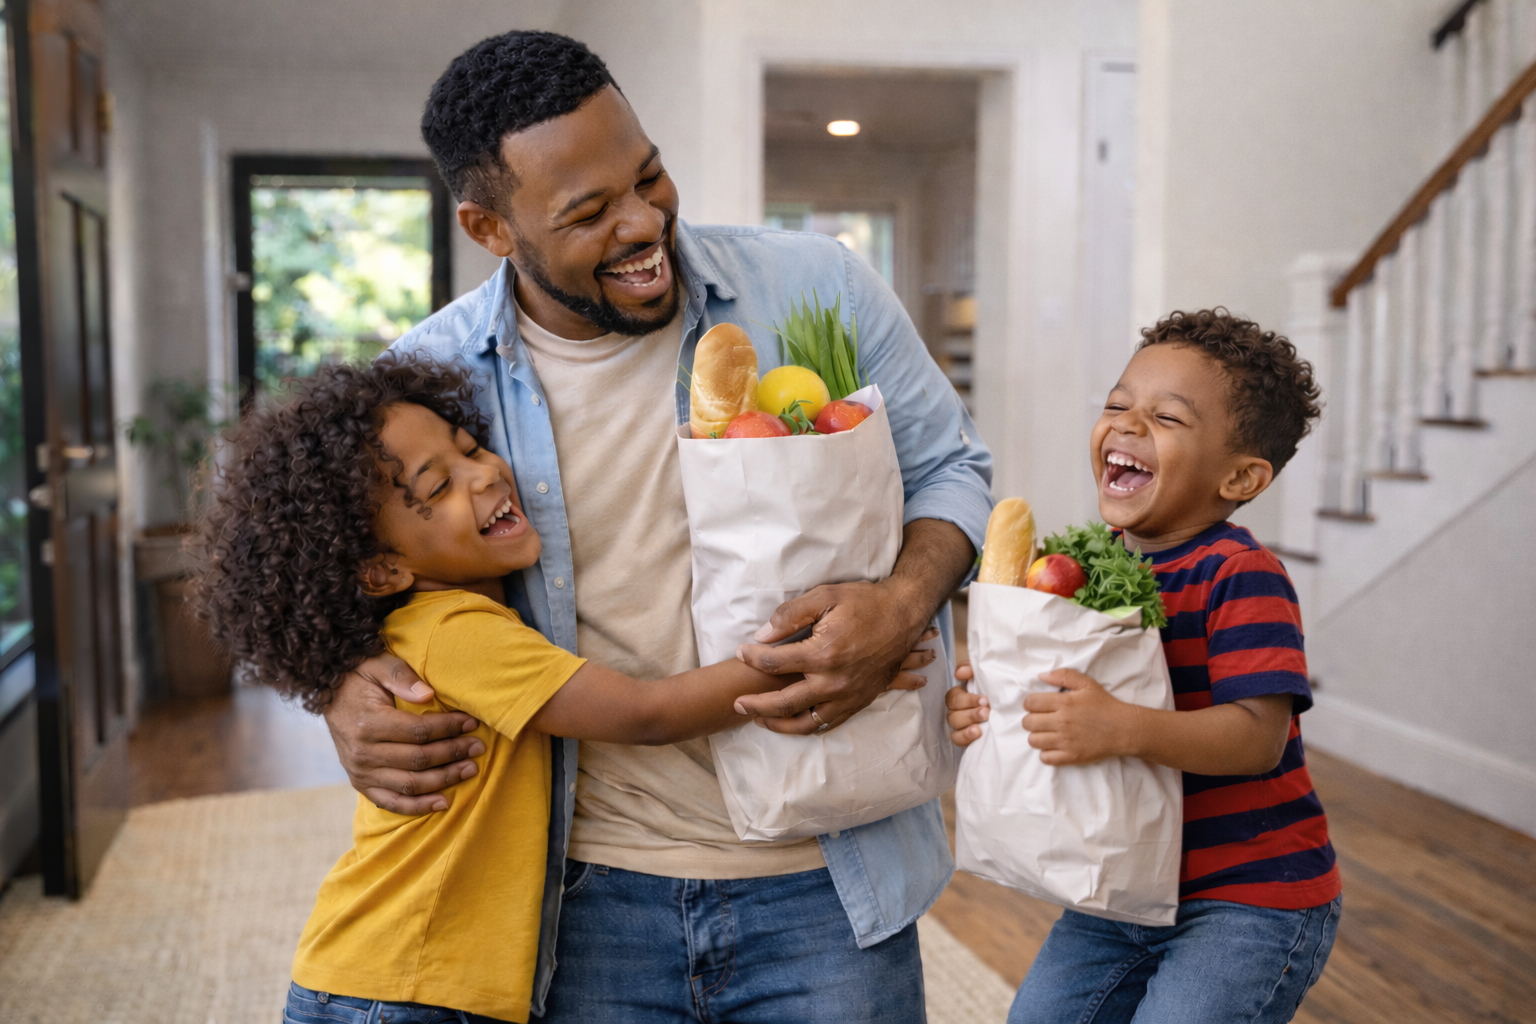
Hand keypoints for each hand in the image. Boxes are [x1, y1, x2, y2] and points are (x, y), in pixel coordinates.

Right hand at [323, 653, 486, 813]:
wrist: (329, 694)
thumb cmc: (360, 677)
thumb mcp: (379, 665)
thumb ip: (403, 677)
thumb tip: (429, 695)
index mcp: (369, 724)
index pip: (419, 731)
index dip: (449, 728)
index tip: (472, 723)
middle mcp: (362, 753)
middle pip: (418, 760)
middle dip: (453, 753)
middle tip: (478, 747)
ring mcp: (360, 772)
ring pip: (410, 784)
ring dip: (444, 780)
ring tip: (470, 770)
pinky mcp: (360, 783)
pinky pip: (391, 802)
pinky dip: (418, 806)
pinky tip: (443, 802)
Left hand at [733, 581, 931, 732]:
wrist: (904, 616)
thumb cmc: (865, 602)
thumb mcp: (825, 596)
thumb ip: (790, 616)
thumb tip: (762, 636)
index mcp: (822, 653)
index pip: (773, 662)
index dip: (752, 657)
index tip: (740, 652)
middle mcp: (833, 681)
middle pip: (783, 703)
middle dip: (755, 705)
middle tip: (736, 703)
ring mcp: (847, 695)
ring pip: (805, 723)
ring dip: (778, 725)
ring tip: (760, 719)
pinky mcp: (859, 701)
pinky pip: (828, 723)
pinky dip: (807, 727)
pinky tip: (793, 721)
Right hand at [945, 663, 989, 746]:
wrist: (1013, 712)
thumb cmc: (996, 692)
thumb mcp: (986, 677)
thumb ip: (971, 669)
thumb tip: (960, 673)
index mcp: (960, 695)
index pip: (954, 696)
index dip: (967, 699)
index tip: (984, 700)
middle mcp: (957, 710)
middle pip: (953, 712)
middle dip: (970, 712)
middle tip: (986, 712)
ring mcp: (959, 725)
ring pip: (954, 724)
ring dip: (969, 722)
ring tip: (982, 724)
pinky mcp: (964, 738)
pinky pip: (957, 738)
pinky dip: (965, 736)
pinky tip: (977, 733)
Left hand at [1021, 668, 1137, 765]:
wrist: (1124, 729)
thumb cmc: (1105, 705)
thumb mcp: (1086, 684)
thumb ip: (1063, 676)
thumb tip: (1041, 676)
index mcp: (1064, 702)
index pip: (1030, 703)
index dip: (1031, 703)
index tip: (1038, 706)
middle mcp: (1062, 722)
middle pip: (1028, 722)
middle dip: (1032, 720)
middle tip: (1042, 719)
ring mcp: (1065, 741)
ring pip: (1033, 741)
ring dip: (1037, 736)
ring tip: (1047, 733)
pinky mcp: (1071, 757)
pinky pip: (1045, 758)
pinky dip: (1046, 753)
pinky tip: (1054, 746)